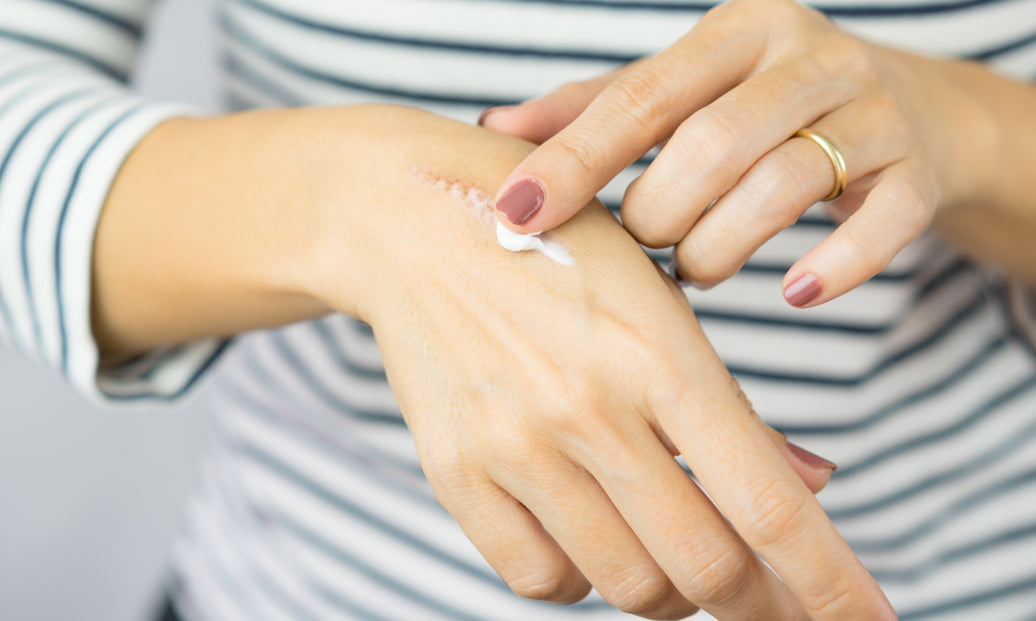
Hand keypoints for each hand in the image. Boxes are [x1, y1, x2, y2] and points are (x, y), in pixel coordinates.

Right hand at [314, 107, 893, 619]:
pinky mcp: (455, 472)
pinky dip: (580, 578)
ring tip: (662, 542)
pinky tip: (586, 534)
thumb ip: (731, 405)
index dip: (832, 585)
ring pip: (630, 585)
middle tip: (766, 598)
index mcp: (661, 354)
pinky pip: (540, 579)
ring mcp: (515, 446)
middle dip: (758, 602)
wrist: (411, 221)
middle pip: (707, 569)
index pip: (770, 506)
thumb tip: (814, 485)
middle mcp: (590, 409)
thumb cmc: (555, 248)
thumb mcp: (656, 298)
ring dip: (667, 586)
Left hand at [484, 0, 994, 306]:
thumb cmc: (760, 106)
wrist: (907, 108)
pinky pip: (882, 224)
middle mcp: (805, 58)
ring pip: (785, 184)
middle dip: (657, 214)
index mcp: (735, 32)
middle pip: (713, 143)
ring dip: (720, 247)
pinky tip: (795, 293)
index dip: (575, 158)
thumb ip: (595, 111)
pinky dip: (835, 267)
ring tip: (694, 268)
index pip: (641, 98)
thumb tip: (495, 133)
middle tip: (641, 247)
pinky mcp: (918, 171)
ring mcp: (871, 111)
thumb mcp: (683, 92)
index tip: (516, 212)